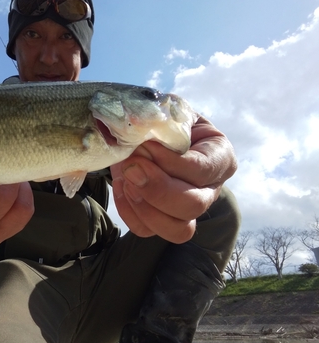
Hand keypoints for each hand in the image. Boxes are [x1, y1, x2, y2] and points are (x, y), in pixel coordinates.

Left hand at [110, 116, 236, 242]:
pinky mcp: (163, 222)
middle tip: (132, 167)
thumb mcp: (167, 112)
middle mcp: (210, 189)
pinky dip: (129, 212)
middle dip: (158, 189)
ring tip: (127, 178)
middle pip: (194, 206)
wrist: (148, 136)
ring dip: (145, 206)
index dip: (172, 162)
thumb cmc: (164, 122)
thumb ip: (159, 120)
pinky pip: (147, 231)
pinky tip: (123, 186)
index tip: (146, 146)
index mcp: (220, 157)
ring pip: (177, 230)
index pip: (203, 170)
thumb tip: (142, 131)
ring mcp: (188, 211)